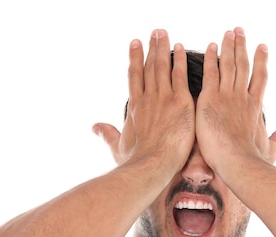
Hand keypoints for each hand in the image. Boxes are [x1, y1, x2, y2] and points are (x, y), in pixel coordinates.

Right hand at [93, 30, 195, 174]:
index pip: (134, 77)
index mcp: (135, 107)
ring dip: (163, 48)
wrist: (151, 164)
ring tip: (164, 34)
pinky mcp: (180, 102)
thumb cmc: (135, 161)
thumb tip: (95, 127)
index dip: (135, 59)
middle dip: (151, 48)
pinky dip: (179, 60)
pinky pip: (180, 75)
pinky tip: (180, 48)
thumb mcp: (117, 147)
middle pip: (149, 66)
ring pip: (162, 66)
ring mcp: (164, 98)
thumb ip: (107, 134)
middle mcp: (148, 98)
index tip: (135, 44)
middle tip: (155, 33)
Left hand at [196, 28, 275, 175]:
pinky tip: (210, 47)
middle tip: (239, 32)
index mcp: (255, 106)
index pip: (260, 78)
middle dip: (242, 46)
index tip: (262, 47)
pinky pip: (210, 73)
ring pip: (228, 64)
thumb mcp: (271, 150)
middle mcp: (242, 96)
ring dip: (228, 47)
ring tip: (228, 33)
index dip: (261, 61)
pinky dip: (210, 59)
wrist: (237, 161)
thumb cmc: (253, 160)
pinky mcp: (210, 99)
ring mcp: (226, 96)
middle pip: (243, 65)